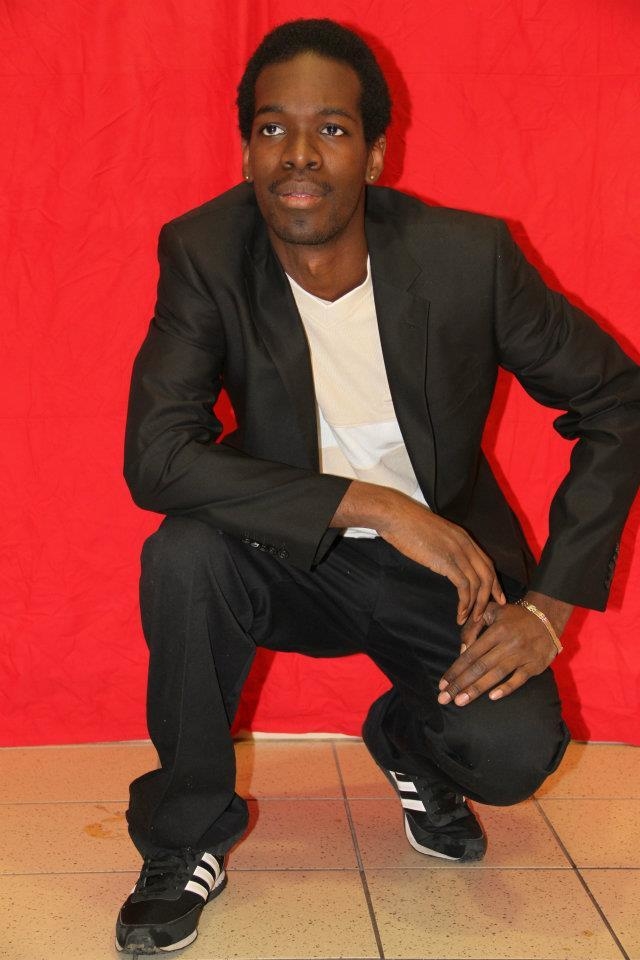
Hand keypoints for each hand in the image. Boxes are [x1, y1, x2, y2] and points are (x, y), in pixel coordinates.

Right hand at [331, 482, 505, 624]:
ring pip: (478, 584)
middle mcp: (466, 545)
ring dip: (476, 605)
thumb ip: (444, 547)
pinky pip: (464, 587)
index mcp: (464, 538)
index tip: (497, 596)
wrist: (397, 516)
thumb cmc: (407, 525)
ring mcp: (458, 553)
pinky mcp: (447, 562)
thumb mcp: (433, 535)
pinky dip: (465, 603)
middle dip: (491, 596)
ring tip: (470, 619)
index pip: (487, 563)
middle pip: (488, 574)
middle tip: (488, 613)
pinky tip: (459, 613)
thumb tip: (443, 561)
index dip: (494, 582)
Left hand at [437, 597, 566, 706]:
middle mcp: (508, 644)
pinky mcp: (534, 666)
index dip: (456, 669)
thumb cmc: (514, 617)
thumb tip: (461, 650)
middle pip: (480, 667)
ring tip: (460, 701)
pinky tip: (492, 697)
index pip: (471, 653)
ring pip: (496, 675)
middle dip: (461, 684)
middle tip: (444, 698)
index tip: (442, 683)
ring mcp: (522, 656)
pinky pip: (519, 679)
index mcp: (497, 631)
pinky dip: (506, 688)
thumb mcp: (492, 612)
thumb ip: (474, 626)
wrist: (547, 618)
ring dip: (477, 689)